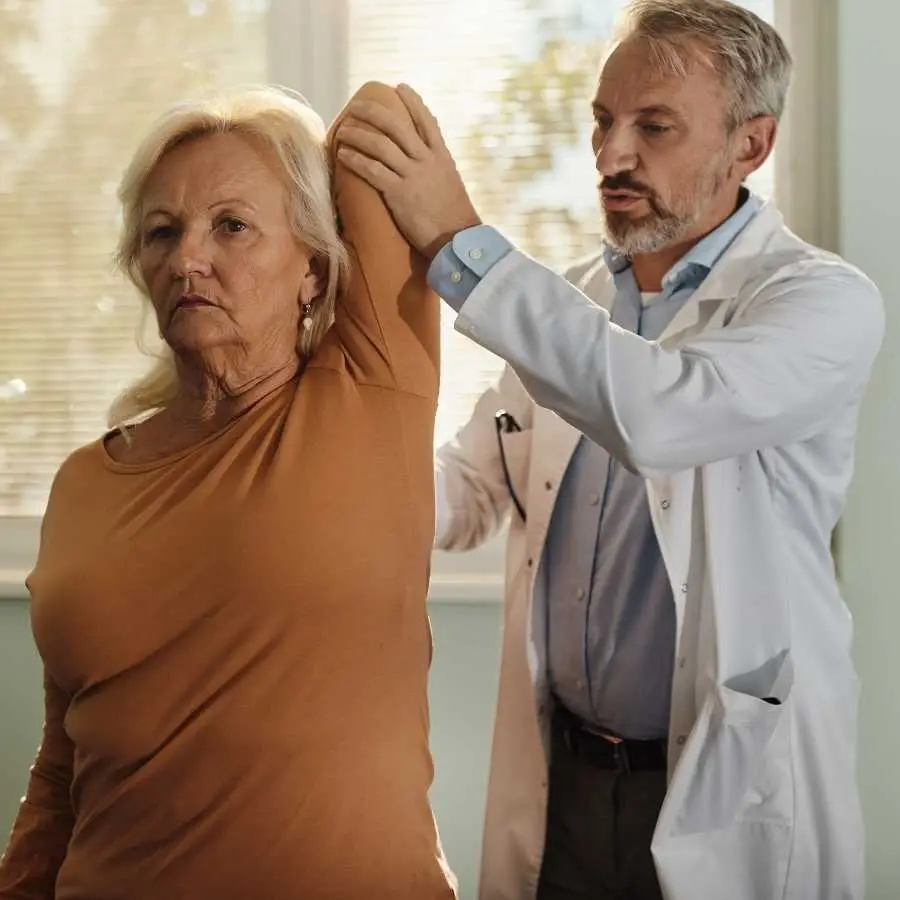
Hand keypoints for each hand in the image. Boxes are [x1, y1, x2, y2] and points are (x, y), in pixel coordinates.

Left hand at [335, 84, 481, 259]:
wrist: (457, 238)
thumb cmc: (454, 217)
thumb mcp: (450, 184)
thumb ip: (437, 168)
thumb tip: (426, 161)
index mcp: (442, 157)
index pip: (427, 121)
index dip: (413, 102)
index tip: (399, 87)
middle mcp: (427, 161)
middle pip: (397, 125)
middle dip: (373, 112)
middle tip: (356, 106)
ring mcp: (413, 176)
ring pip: (380, 145)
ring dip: (357, 135)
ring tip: (342, 131)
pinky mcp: (400, 194)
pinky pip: (373, 170)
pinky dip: (355, 160)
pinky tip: (343, 156)